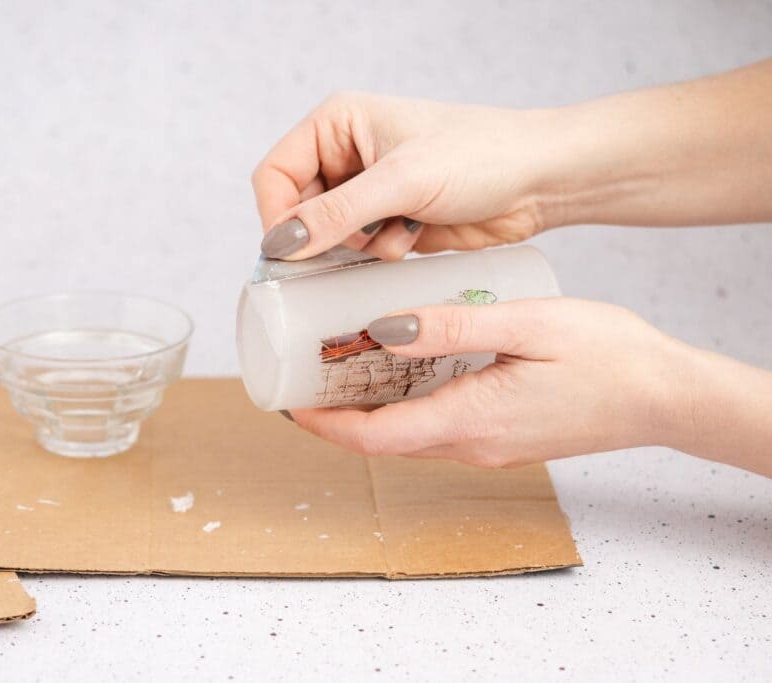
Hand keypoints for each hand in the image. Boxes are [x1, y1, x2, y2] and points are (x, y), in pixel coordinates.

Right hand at [251, 92, 558, 260]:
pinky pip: (361, 251)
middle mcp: (346, 154)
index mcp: (337, 123)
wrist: (540, 180)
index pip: (275, 174)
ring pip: (329, 237)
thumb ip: (335, 214)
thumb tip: (280, 244)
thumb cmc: (480, 155)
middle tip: (355, 243)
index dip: (277, 215)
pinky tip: (415, 235)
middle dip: (324, 234)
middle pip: (298, 210)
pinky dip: (383, 252)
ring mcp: (369, 191)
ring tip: (399, 228)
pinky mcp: (390, 221)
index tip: (292, 252)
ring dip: (360, 245)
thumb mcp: (401, 181)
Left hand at [287, 298, 694, 467]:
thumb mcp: (527, 325)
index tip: (287, 403)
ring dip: (370, 411)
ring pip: (409, 436)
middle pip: (384, 441)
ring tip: (341, 367)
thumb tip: (383, 329)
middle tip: (304, 375)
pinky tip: (403, 369)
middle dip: (336, 416)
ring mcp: (488, 448)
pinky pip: (437, 429)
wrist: (666, 395)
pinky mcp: (502, 438)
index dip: (323, 425)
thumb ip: (452, 328)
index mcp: (471, 421)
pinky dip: (406, 406)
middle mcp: (473, 446)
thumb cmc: (609, 356)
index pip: (374, 437)